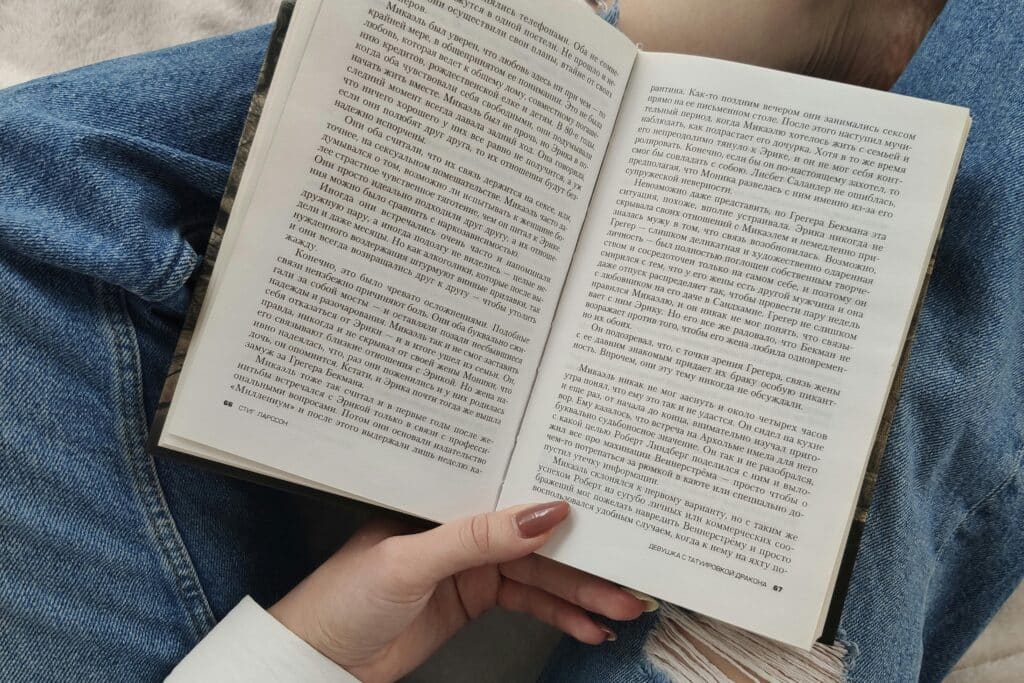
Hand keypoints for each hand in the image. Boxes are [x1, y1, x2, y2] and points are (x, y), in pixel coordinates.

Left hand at [269, 501, 651, 681]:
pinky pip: (528, 602)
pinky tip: (587, 625)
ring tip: (621, 608)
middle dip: (583, 561)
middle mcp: (464, 526)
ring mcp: (472, 565)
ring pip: (539, 575)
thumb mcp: (410, 560)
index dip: (560, 505)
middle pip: (536, 540)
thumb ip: (476, 538)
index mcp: (446, 500)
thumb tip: (543, 512)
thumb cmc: (345, 595)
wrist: (320, 656)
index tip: (608, 517)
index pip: (513, 495)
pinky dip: (559, 614)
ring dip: (580, 593)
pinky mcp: (475, 598)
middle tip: (629, 578)